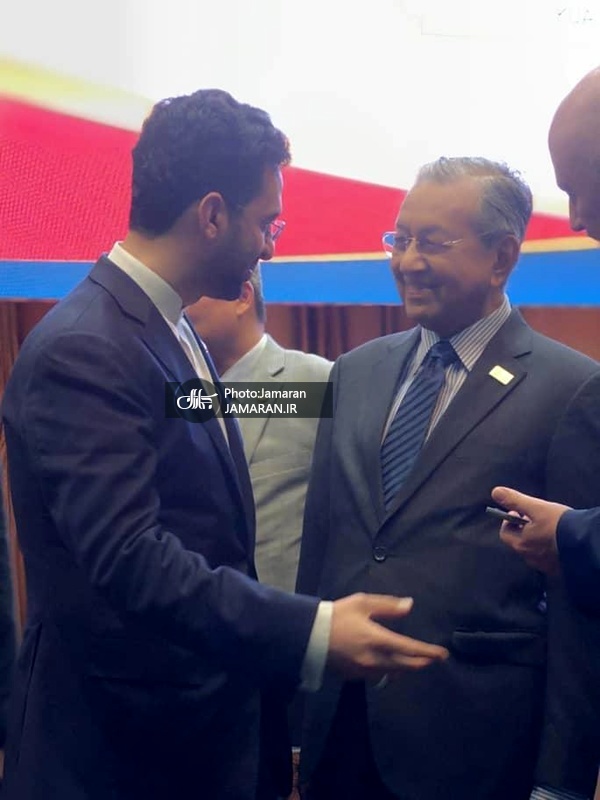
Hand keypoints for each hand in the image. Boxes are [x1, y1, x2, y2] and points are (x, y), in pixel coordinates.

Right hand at [327, 593, 447, 680]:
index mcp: (378, 639)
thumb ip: (387, 606)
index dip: (429, 652)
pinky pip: (377, 675)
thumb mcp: (362, 603)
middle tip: (431, 659)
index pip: (410, 649)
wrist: (308, 636)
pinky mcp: (354, 676)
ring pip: (392, 673)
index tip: (443, 654)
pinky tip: (388, 664)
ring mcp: (364, 670)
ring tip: (412, 661)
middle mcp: (375, 659)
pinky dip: (388, 670)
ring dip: (405, 668)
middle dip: (421, 663)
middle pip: (406, 666)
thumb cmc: (337, 616)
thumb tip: (409, 605)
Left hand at [491, 486, 570, 574]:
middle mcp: (529, 558)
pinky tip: (557, 540)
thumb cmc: (560, 525)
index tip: (519, 512)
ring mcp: (544, 566)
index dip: (509, 520)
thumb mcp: (537, 508)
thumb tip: (496, 492)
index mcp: (521, 544)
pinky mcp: (557, 570)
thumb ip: (515, 500)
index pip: (505, 533)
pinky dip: (547, 548)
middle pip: (518, 542)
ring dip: (535, 539)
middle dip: (522, 529)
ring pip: (532, 550)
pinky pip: (546, 558)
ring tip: (547, 527)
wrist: (587, 543)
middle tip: (534, 518)